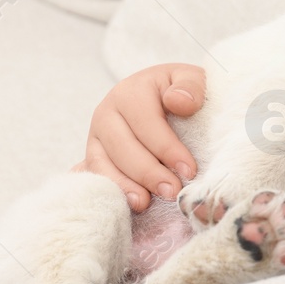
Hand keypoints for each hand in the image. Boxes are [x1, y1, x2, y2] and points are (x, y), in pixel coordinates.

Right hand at [71, 63, 204, 212]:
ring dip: (125, 186)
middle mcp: (107, 112)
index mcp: (131, 91)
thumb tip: (178, 101)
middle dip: (148, 172)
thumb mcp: (191, 80)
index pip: (146, 122)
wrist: (164, 96)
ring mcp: (95, 136)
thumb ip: (191, 85)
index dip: (167, 148)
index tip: (189, 170)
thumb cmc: (180, 92)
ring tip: (145, 203)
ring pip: (103, 163)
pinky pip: (95, 176)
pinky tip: (128, 204)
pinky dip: (111, 190)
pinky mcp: (93, 156)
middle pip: (122, 146)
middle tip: (172, 192)